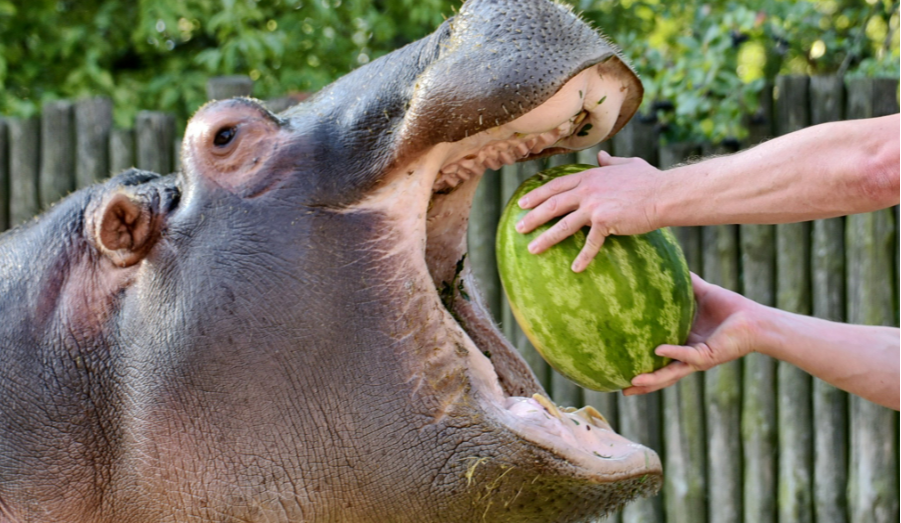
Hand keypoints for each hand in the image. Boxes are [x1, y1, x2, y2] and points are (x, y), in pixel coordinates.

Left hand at [515, 151, 662, 271]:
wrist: (663, 194)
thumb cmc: (649, 180)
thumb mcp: (627, 164)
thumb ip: (611, 161)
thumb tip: (602, 156)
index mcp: (589, 177)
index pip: (556, 186)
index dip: (537, 195)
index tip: (522, 204)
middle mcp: (587, 190)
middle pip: (553, 205)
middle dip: (532, 217)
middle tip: (518, 228)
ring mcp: (595, 206)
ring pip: (563, 224)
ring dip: (546, 238)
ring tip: (532, 249)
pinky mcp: (605, 222)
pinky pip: (590, 243)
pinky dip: (583, 257)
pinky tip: (575, 268)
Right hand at [623, 274, 761, 395]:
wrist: (756, 319)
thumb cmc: (732, 308)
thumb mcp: (703, 293)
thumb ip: (688, 283)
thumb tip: (670, 265)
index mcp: (685, 344)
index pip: (660, 360)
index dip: (644, 367)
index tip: (625, 372)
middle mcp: (689, 356)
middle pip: (662, 374)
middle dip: (644, 384)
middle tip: (622, 391)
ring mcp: (698, 359)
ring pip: (671, 373)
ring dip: (652, 379)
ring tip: (633, 382)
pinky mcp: (708, 355)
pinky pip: (687, 355)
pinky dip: (673, 353)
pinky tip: (657, 351)